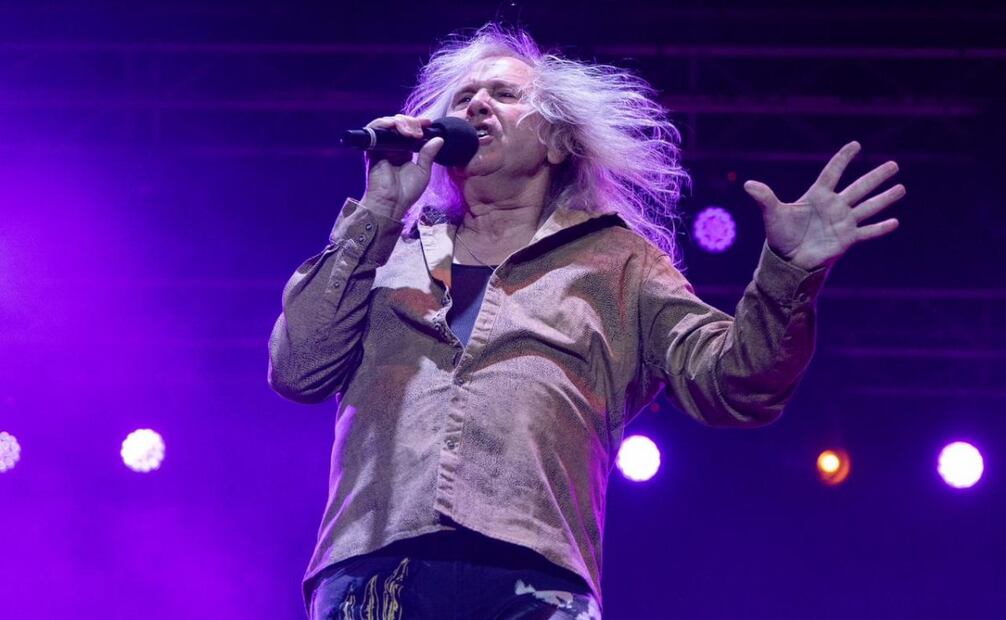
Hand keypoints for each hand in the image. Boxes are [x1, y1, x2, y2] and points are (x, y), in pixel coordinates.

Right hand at [359, 114, 443, 221]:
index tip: (428, 123)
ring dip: (400, 122)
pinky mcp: (372, 149)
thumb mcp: (423, 171)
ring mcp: (382, 148)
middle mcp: (392, 148)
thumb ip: (428, 154)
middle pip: (399, 125)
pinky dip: (384, 124)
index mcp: (404, 152)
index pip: (410, 132)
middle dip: (411, 122)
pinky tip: (395, 126)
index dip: (418, 125)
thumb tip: (439, 138)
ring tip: (410, 130)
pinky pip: (374, 131)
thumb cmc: (407, 192)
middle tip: (419, 129)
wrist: (391, 203)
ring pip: (388, 125)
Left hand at [744, 141, 906, 270]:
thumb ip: (764, 198)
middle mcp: (834, 206)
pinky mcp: (847, 239)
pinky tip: (895, 222)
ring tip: (902, 187)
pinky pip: (867, 232)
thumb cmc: (780, 236)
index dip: (843, 159)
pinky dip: (880, 228)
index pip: (832, 172)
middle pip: (859, 187)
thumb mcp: (772, 215)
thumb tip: (747, 184)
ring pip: (868, 207)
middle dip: (876, 176)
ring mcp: (843, 222)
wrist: (788, 261)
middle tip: (894, 165)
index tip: (856, 145)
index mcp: (817, 196)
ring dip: (885, 198)